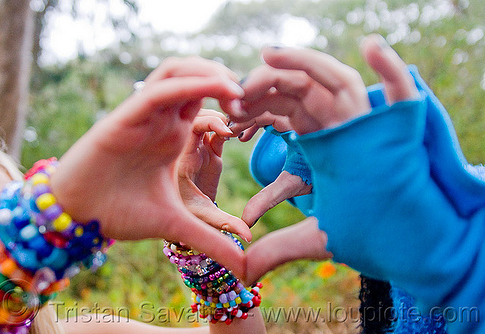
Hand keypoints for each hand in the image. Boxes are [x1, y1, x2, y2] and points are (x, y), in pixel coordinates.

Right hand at [50, 56, 246, 276]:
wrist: (79, 216)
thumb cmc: (122, 213)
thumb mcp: (178, 224)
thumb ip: (211, 240)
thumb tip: (246, 269)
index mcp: (175, 137)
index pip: (209, 104)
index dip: (235, 104)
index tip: (255, 119)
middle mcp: (163, 120)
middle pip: (197, 76)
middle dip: (228, 80)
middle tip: (251, 99)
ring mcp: (146, 115)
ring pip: (178, 70)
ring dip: (209, 72)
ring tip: (236, 91)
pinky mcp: (126, 116)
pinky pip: (160, 89)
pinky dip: (188, 83)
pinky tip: (212, 89)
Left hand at [177, 109, 251, 241]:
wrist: (171, 219)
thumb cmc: (183, 220)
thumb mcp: (202, 219)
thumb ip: (225, 224)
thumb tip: (248, 236)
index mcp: (181, 158)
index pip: (191, 126)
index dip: (209, 122)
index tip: (228, 131)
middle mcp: (185, 147)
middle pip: (196, 112)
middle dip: (218, 112)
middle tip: (237, 121)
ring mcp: (196, 146)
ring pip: (205, 115)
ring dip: (223, 117)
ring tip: (241, 125)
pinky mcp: (207, 150)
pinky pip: (215, 128)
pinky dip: (227, 126)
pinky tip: (240, 133)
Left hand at [244, 34, 418, 281]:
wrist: (395, 237)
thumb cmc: (355, 227)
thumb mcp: (310, 225)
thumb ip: (274, 229)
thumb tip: (240, 266)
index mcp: (313, 138)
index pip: (277, 112)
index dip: (249, 112)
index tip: (228, 123)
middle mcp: (333, 122)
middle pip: (293, 88)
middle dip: (261, 87)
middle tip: (234, 97)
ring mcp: (360, 118)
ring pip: (329, 79)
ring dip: (300, 62)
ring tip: (267, 55)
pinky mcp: (391, 123)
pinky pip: (395, 85)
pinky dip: (390, 65)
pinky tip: (375, 45)